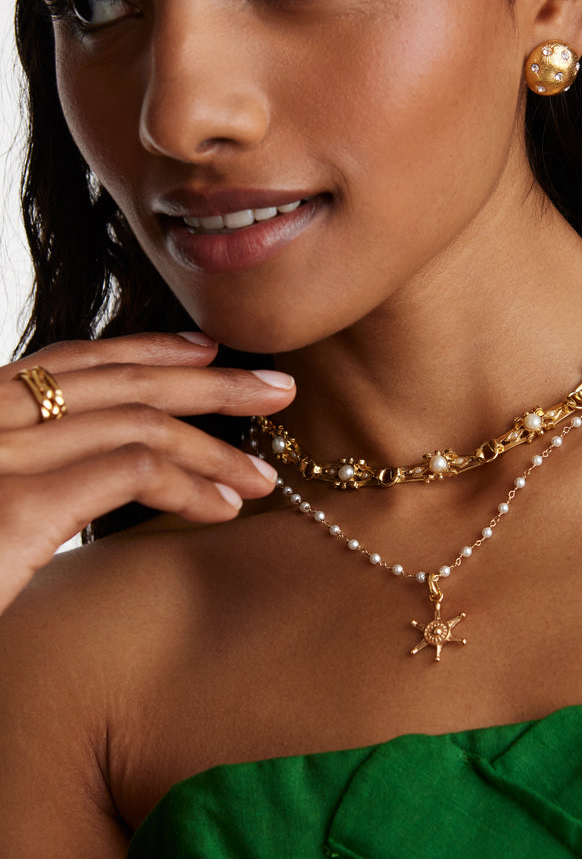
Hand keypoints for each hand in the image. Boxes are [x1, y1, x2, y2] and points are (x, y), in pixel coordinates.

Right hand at [0, 332, 294, 614]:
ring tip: (261, 478)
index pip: (71, 361)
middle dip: (211, 384)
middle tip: (278, 391)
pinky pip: (131, 472)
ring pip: (138, 425)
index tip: (208, 351)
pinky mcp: (21, 506)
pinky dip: (189, 486)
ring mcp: (2, 456)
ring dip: (214, 451)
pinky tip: (222, 508)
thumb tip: (88, 473)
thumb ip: (28, 472)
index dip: (147, 351)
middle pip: (119, 383)